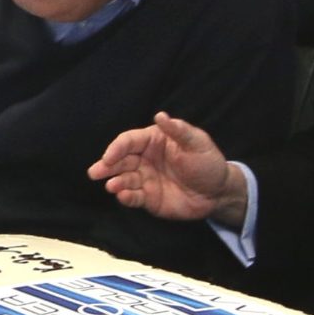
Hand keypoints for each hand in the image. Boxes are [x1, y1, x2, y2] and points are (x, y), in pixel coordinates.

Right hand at [88, 112, 238, 224]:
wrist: (218, 193)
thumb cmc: (208, 163)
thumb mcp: (198, 143)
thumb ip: (179, 131)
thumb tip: (160, 115)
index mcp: (153, 141)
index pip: (129, 141)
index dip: (117, 148)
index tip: (109, 156)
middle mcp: (145, 159)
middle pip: (120, 160)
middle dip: (106, 165)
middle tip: (95, 172)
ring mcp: (145, 179)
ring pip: (123, 179)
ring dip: (115, 182)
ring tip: (111, 186)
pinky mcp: (148, 199)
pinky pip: (133, 197)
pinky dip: (126, 197)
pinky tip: (123, 196)